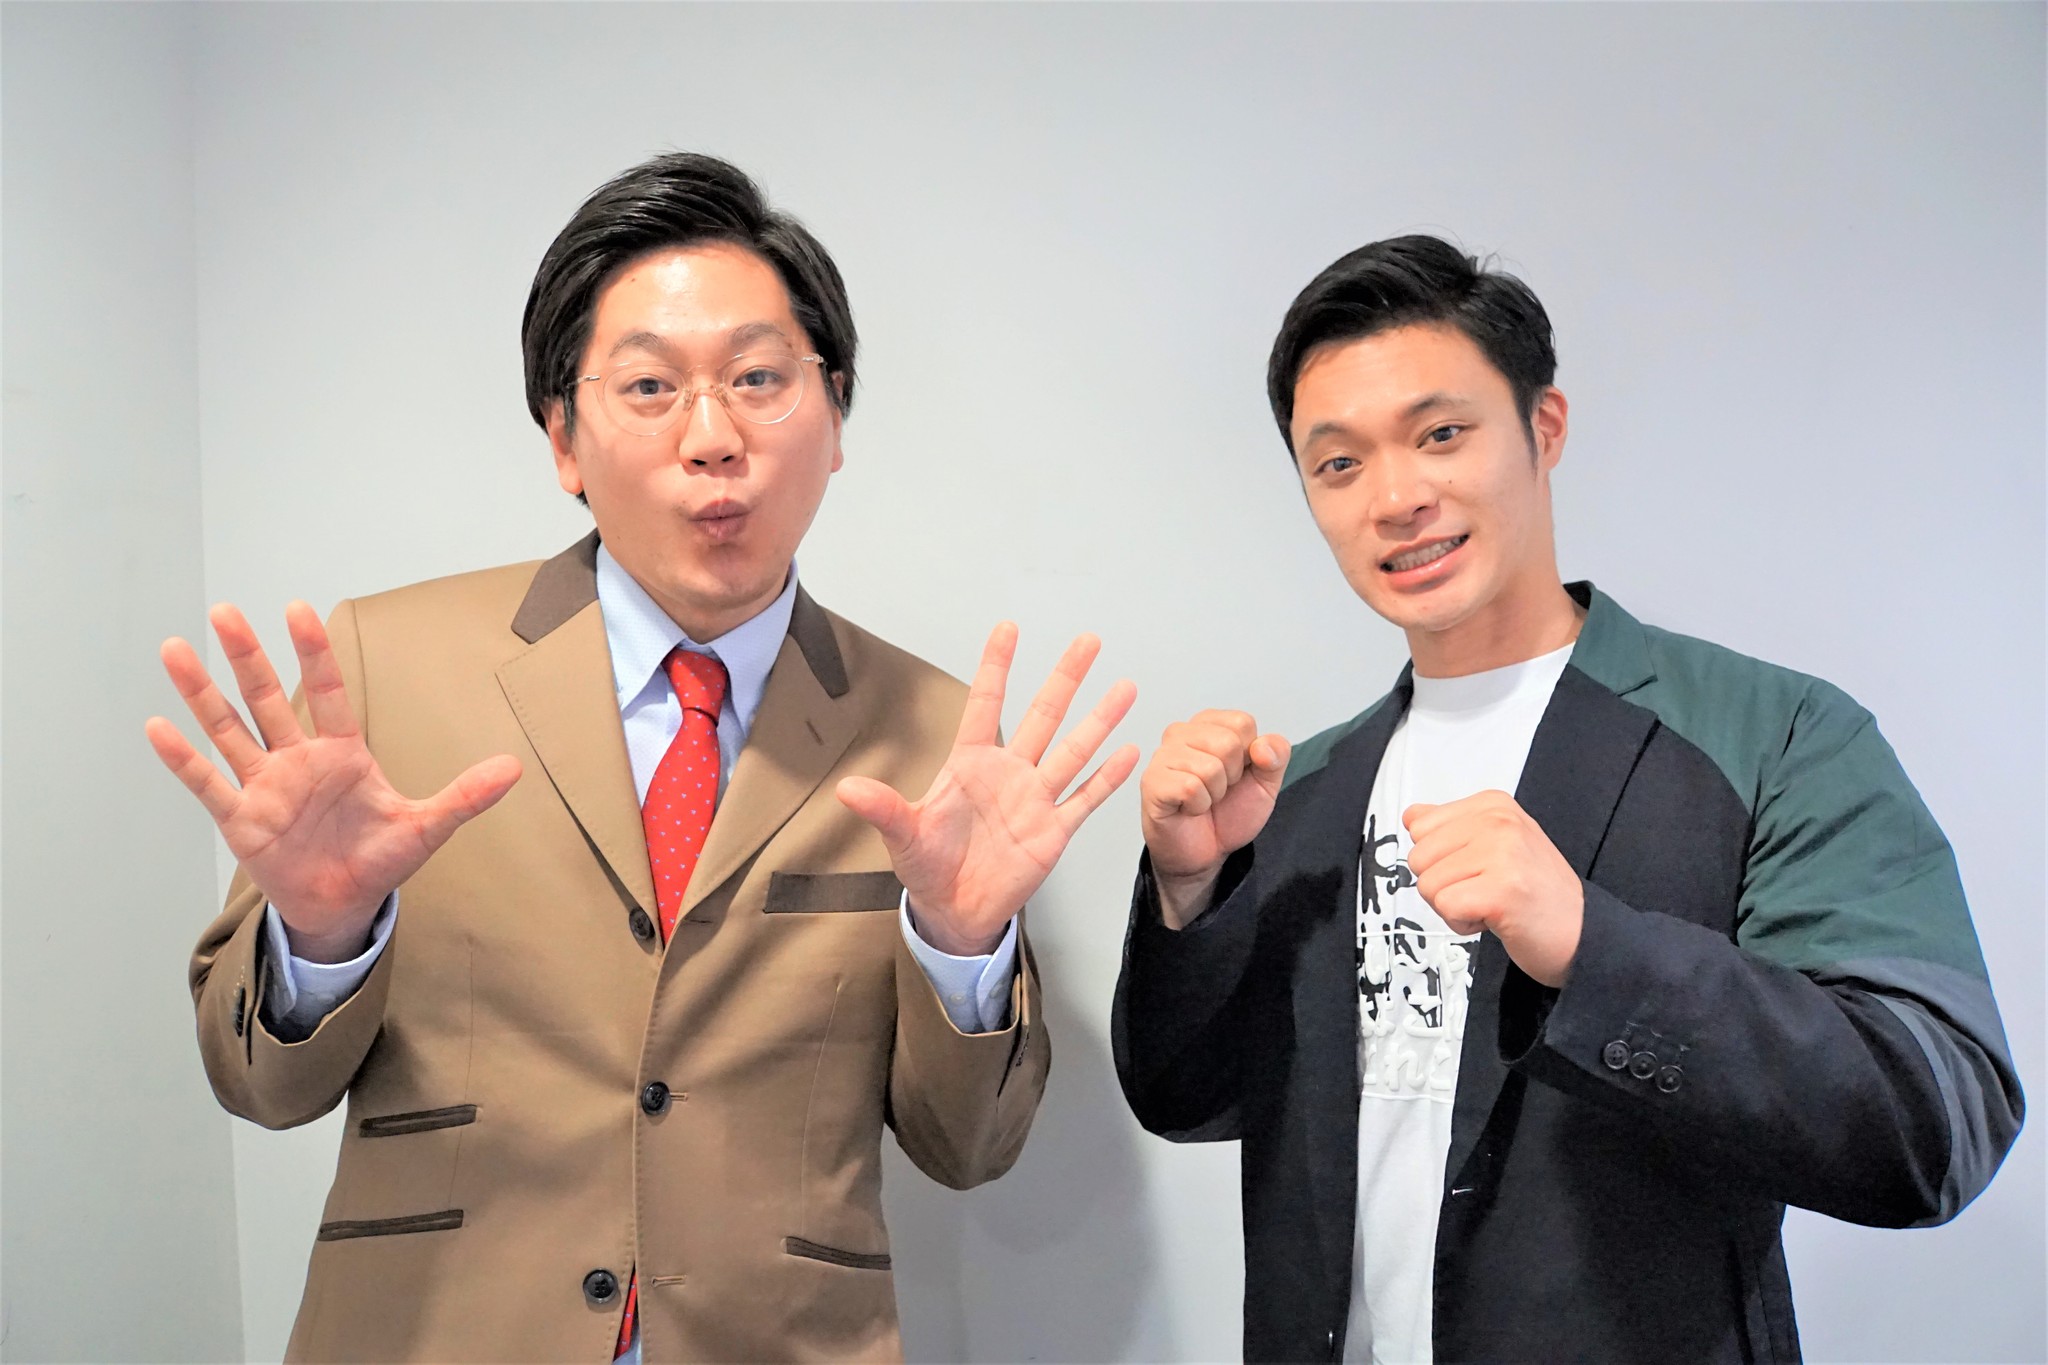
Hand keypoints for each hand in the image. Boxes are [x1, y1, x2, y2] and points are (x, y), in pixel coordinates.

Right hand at [145, 601, 521, 961]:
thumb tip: (515, 769)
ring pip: (229, 729)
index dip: (312, 652)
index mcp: (343, 753)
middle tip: (225, 611)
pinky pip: (207, 784)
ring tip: (175, 649)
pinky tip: (157, 726)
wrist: (344, 905)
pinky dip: (183, 758)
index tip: (297, 609)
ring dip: (202, 693)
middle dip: (247, 657)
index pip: (326, 691)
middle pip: (267, 698)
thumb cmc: (381, 858)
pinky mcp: (242, 819)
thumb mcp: (427, 827)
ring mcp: (265, 786)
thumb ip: (465, 796)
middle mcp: (298, 760)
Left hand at [835, 623, 1138, 956]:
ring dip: (1099, 720)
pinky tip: (1129, 750)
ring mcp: (1035, 800)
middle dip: (1065, 678)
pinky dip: (1107, 777)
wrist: (953, 911)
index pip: (985, 705)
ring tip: (1124, 687)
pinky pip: (1085, 798)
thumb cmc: (926, 867)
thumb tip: (846, 788)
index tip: (1008, 629)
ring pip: (1073, 750)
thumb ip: (883, 808)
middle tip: (1088, 641)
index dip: (997, 668)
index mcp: (970, 765)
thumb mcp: (903, 835)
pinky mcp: (1053, 831)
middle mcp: (1008, 773)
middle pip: (1042, 716)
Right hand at [1139, 710, 1290, 928]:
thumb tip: (1262, 746)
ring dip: (1214, 794)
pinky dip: (1198, 806)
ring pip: (1210, 768)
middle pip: (1228, 743)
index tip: (1236, 773)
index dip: (1249, 755)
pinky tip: (1188, 808)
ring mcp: (1162, 756)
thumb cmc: (1228, 812)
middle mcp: (1180, 733)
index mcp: (1207, 724)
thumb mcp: (1266, 783)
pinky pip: (1190, 788)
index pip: (1242, 722)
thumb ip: (1276, 756)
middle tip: (1218, 790)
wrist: (1208, 852)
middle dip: (1232, 777)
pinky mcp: (1152, 782)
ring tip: (1203, 799)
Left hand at [1404, 791, 1582, 986]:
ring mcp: (1502, 854)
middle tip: (1483, 889)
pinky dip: (1462, 923)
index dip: (1440, 858)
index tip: (1475, 868)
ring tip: (1490, 902)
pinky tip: (1492, 917)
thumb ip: (1450, 826)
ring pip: (1428, 884)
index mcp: (1493, 805)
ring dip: (1453, 906)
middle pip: (1418, 857)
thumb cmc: (1536, 891)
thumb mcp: (1494, 842)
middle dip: (1442, 884)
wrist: (1580, 930)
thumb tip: (1412, 816)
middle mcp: (1498, 822)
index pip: (1419, 826)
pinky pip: (1445, 907)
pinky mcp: (1501, 891)